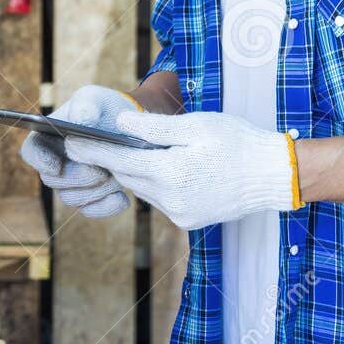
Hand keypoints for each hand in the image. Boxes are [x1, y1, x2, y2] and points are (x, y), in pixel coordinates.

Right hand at [18, 84, 140, 217]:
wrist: (130, 127)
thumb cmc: (105, 109)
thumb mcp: (95, 98)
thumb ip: (86, 105)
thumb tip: (81, 121)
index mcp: (47, 136)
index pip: (31, 151)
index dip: (39, 161)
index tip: (56, 165)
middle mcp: (54, 163)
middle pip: (53, 181)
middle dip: (78, 177)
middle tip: (102, 170)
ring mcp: (71, 183)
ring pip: (72, 198)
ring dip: (96, 190)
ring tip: (117, 176)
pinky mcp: (90, 197)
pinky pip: (92, 210)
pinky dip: (107, 206)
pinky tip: (122, 197)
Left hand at [63, 109, 299, 230]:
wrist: (274, 175)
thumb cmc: (237, 142)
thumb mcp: (195, 125)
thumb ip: (153, 127)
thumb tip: (120, 123)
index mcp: (170, 173)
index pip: (118, 160)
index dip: (91, 150)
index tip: (69, 142)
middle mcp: (171, 199)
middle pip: (127, 176)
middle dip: (112, 158)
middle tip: (95, 140)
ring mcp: (180, 213)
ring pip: (143, 188)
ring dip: (136, 170)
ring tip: (133, 149)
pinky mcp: (188, 220)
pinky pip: (160, 199)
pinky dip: (155, 183)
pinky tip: (164, 166)